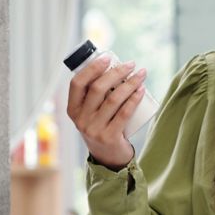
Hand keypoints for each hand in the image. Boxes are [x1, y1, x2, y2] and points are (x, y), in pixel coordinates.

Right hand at [66, 52, 147, 169]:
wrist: (108, 157)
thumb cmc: (102, 126)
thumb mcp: (91, 112)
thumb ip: (95, 95)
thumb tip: (114, 65)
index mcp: (72, 109)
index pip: (77, 83)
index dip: (92, 68)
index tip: (108, 57)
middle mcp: (80, 119)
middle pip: (98, 88)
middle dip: (116, 72)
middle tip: (131, 64)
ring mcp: (94, 129)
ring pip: (113, 99)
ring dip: (130, 83)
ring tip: (141, 74)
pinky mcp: (110, 137)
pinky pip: (124, 113)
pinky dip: (134, 99)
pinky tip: (142, 90)